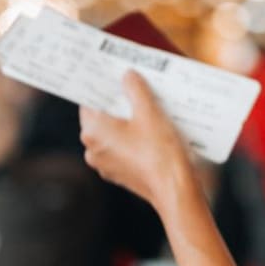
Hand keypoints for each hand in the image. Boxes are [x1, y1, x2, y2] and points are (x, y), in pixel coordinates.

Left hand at [80, 71, 194, 211]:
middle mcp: (92, 149)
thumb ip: (135, 88)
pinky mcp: (119, 174)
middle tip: (134, 88)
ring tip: (147, 108)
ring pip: (112, 135)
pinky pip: (122, 150)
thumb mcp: (149, 111)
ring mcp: (105, 164)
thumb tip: (127, 76)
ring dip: (126, 122)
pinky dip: (132, 140)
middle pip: (101, 117)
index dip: (103, 88)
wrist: (174, 189)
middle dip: (118, 104)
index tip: (114, 77)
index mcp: (92, 131)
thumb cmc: (159, 150)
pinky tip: (151, 131)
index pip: (89, 101)